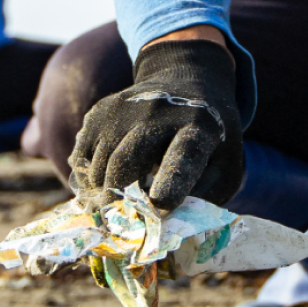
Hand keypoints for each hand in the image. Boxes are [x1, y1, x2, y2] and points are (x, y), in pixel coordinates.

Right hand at [69, 36, 247, 205]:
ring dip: (102, 192)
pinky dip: (87, 178)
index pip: (184, 154)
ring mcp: (125, 108)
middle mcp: (159, 113)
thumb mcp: (225, 165)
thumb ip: (204, 196)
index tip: (161, 203)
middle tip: (118, 221)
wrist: (187, 83)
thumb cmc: (210, 139)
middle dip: (119, 197)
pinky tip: (104, 184)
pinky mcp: (100, 111)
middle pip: (126, 160)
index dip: (172, 180)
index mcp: (200, 127)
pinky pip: (82, 155)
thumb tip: (166, 224)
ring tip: (114, 204)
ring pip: (100, 162)